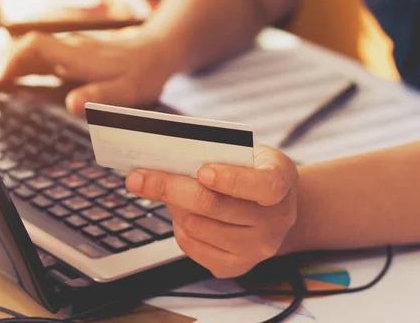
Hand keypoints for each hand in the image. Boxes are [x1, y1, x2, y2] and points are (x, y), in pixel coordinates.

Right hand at [0, 29, 178, 114]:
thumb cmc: (143, 72)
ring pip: (22, 57)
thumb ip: (100, 96)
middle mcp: (66, 50)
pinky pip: (32, 63)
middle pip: (20, 52)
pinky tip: (3, 86)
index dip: (14, 60)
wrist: (156, 51)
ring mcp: (64, 53)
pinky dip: (13, 72)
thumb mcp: (129, 90)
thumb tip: (71, 104)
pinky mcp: (65, 59)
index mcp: (77, 55)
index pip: (36, 48)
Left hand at [126, 146, 297, 277]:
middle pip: (214, 206)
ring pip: (196, 226)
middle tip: (138, 178)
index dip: (232, 179)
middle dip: (169, 188)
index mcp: (281, 182)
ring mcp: (256, 248)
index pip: (263, 185)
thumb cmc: (253, 171)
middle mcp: (275, 220)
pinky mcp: (235, 266)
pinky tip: (181, 212)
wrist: (273, 208)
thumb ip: (220, 153)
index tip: (203, 171)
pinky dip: (178, 226)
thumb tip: (169, 156)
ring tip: (168, 190)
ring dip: (172, 205)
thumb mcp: (249, 152)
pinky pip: (192, 245)